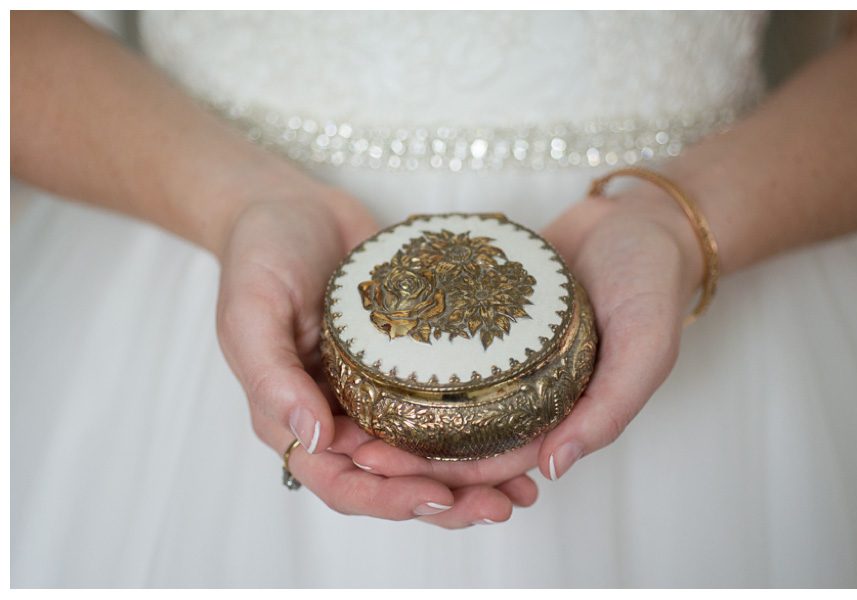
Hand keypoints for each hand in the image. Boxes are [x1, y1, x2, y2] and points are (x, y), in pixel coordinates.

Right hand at [214, 190, 533, 526]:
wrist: (292, 204)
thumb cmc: (259, 253)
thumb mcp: (250, 309)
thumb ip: (272, 375)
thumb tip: (312, 437)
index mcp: (294, 418)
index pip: (342, 482)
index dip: (389, 498)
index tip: (438, 498)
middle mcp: (339, 416)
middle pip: (396, 480)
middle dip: (449, 501)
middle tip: (505, 503)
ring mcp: (377, 394)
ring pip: (428, 454)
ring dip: (475, 477)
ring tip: (525, 486)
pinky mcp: (411, 366)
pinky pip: (449, 407)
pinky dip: (484, 427)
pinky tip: (528, 430)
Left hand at [351, 188, 700, 486]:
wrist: (643, 218)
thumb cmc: (653, 282)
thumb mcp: (649, 346)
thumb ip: (612, 407)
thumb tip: (554, 468)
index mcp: (566, 411)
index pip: (500, 458)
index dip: (448, 474)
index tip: (391, 469)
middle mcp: (531, 389)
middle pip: (465, 434)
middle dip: (412, 451)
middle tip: (354, 446)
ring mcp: (507, 352)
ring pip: (449, 394)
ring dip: (403, 407)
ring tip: (349, 404)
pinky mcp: (488, 312)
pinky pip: (448, 340)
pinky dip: (415, 351)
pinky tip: (370, 347)